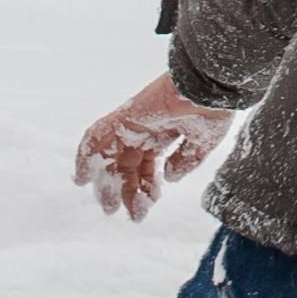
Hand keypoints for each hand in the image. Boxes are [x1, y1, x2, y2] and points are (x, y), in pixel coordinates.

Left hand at [74, 75, 236, 221]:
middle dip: (123, 190)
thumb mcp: (203, 142)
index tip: (143, 210)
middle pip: (126, 165)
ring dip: (105, 180)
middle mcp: (145, 130)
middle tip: (120, 212)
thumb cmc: (213, 106)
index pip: (146, 166)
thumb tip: (169, 177)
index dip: (144, 189)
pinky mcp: (124, 115)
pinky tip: (82, 177)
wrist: (211, 84)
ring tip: (107, 205)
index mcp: (164, 135)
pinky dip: (85, 155)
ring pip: (110, 155)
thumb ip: (186, 161)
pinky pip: (96, 135)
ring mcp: (132, 123)